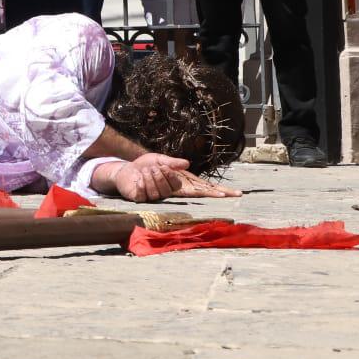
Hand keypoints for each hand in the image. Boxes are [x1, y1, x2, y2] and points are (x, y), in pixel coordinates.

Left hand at [101, 153, 242, 202]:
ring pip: (163, 190)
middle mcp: (173, 193)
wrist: (124, 172)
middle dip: (167, 175)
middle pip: (180, 188)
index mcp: (180, 184)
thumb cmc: (144, 166)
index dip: (217, 193)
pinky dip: (144, 181)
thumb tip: (187, 163)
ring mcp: (160, 198)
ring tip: (147, 170)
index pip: (202, 190)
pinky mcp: (145, 200)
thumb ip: (172, 162)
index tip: (233, 194)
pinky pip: (148, 192)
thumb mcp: (160, 159)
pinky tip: (140, 177)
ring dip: (154, 176)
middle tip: (158, 167)